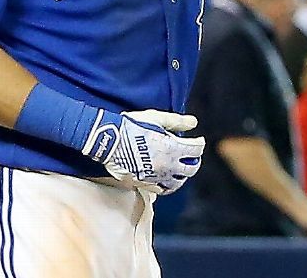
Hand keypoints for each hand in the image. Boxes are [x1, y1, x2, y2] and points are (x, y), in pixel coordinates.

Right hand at [83, 109, 203, 194]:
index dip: (199, 144)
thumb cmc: (131, 125)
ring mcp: (155, 176)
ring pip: (177, 182)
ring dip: (182, 175)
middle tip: (192, 157)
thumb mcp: (156, 118)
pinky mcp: (144, 183)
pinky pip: (162, 189)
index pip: (195, 150)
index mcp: (172, 148)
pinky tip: (168, 179)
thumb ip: (176, 121)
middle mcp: (166, 165)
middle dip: (194, 161)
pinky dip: (168, 185)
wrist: (108, 140)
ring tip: (181, 169)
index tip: (198, 141)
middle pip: (191, 169)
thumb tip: (194, 123)